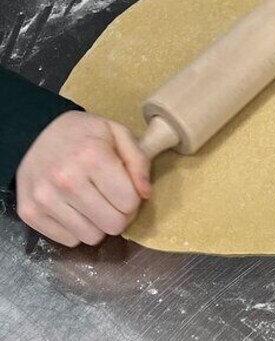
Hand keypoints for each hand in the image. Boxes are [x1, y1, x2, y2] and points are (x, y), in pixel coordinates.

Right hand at [16, 111, 150, 246]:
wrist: (34, 133)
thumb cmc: (84, 135)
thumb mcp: (118, 134)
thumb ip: (139, 162)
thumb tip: (145, 194)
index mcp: (92, 157)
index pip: (129, 203)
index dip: (134, 200)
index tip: (127, 190)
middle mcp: (66, 179)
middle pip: (112, 224)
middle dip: (119, 215)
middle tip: (112, 200)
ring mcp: (44, 198)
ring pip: (91, 237)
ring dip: (98, 224)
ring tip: (92, 203)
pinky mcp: (29, 212)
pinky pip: (68, 240)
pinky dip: (76, 229)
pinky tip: (73, 208)